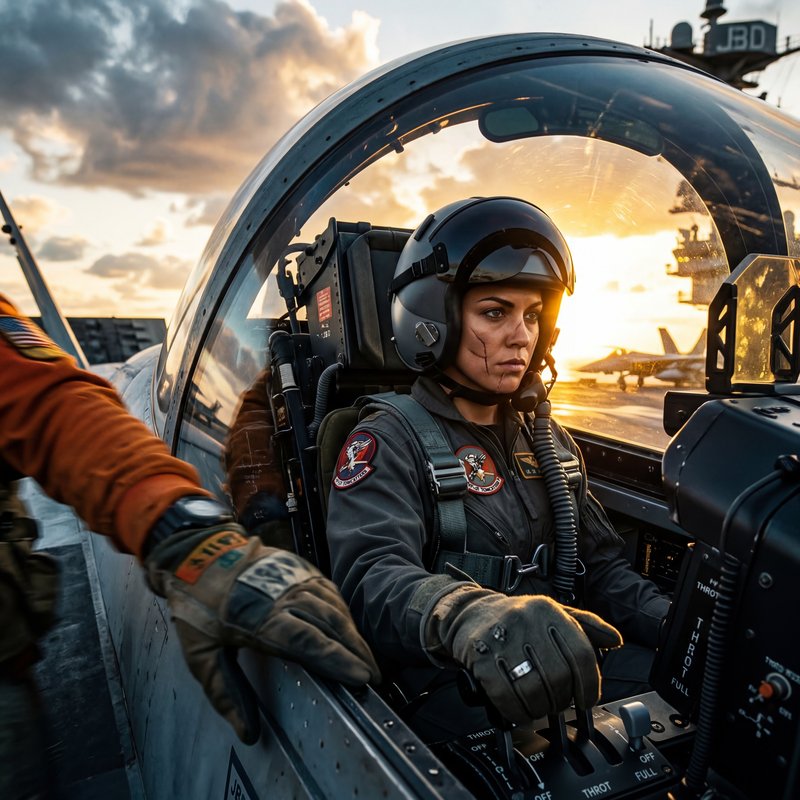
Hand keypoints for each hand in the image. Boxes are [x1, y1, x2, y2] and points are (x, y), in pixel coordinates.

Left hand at [145, 524, 379, 741]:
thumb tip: (248, 733)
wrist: (199, 553)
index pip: (307, 642)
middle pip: (330, 625)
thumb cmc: (197, 607)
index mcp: (261, 619)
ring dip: (353, 634)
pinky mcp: (300, 569)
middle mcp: (285, 596)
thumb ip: (225, 693)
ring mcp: (295, 579)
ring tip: (366, 658)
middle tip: (374, 677)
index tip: (360, 677)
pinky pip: (329, 592)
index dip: (337, 660)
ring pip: (334, 608)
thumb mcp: (201, 654)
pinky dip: (343, 612)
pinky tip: (349, 628)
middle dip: (355, 652)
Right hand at [426, 586, 620, 724]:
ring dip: (540, 708)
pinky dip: (516, 711)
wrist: (470, 613)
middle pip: (559, 677)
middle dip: (562, 700)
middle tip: (558, 703)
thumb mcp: (552, 613)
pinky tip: (518, 708)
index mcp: (548, 610)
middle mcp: (526, 621)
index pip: (581, 653)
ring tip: (538, 706)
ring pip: (534, 690)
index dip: (590, 684)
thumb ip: (586, 625)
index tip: (587, 700)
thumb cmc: (516, 619)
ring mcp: (502, 639)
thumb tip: (615, 639)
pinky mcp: (481, 657)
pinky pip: (506, 697)